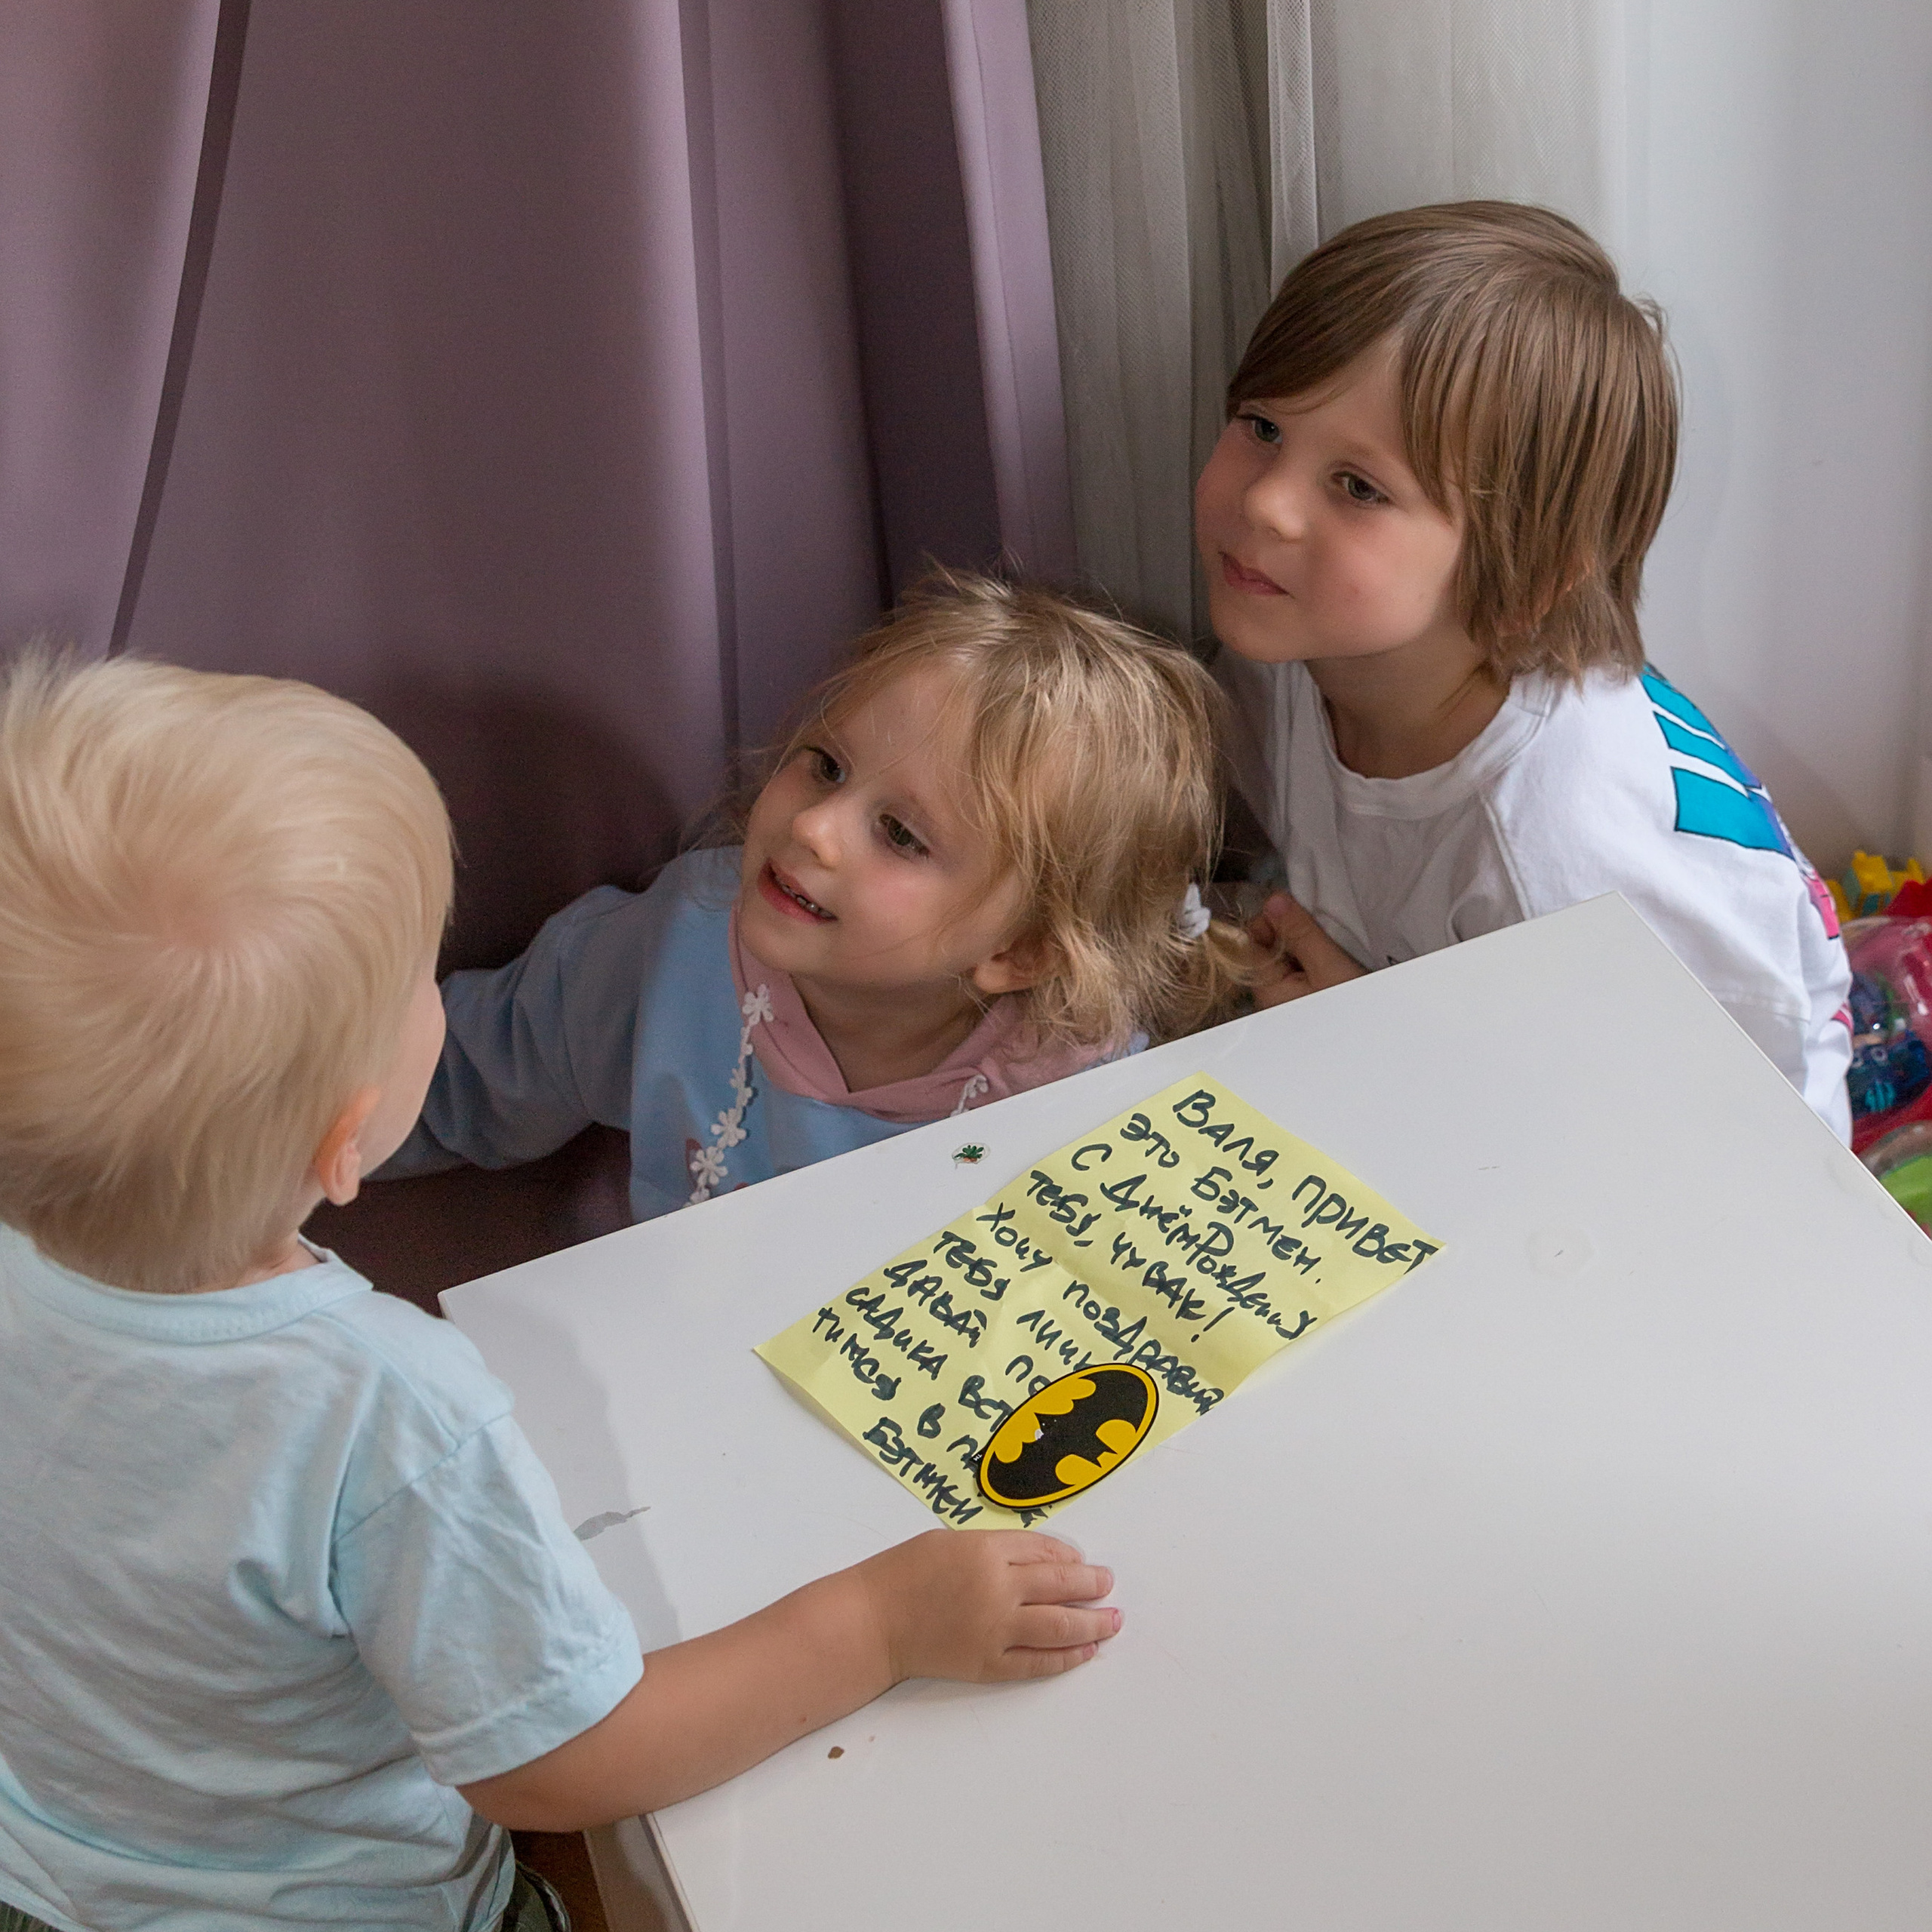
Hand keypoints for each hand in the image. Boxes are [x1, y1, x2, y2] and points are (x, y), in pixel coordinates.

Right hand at [858, 1528, 1118, 1683]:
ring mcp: (995, 1630)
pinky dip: (1067, 1657)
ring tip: (1113, 1620)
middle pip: (1061, 1586)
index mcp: (986, 1552)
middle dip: (1092, 1586)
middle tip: (1109, 1585)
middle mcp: (998, 1589)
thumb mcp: (951, 1541)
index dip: (1072, 1558)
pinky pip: (1037, 1662)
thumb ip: (996, 1548)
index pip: (1045, 1552)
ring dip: (1093, 1623)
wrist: (872, 1621)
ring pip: (1059, 1626)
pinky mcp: (988, 1664)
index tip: (1085, 1561)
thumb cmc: (905, 1572)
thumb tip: (1042, 1560)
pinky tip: (1086, 1651)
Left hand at [1249, 891, 1365, 1008]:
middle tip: (1319, 937)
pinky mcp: (1297, 1003)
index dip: (1270, 921)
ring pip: (1280, 959)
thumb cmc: (1354, 1012)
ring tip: (1328, 954)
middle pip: (1263, 949)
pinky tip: (1329, 967)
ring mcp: (1281, 1001)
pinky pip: (1293, 973)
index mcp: (1266, 987)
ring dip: (1302, 948)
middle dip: (1288, 934)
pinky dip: (1309, 963)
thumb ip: (1300, 933)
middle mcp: (1267, 996)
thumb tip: (1274, 901)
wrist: (1377, 1045)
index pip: (1248, 941)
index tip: (1297, 915)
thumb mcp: (1329, 966)